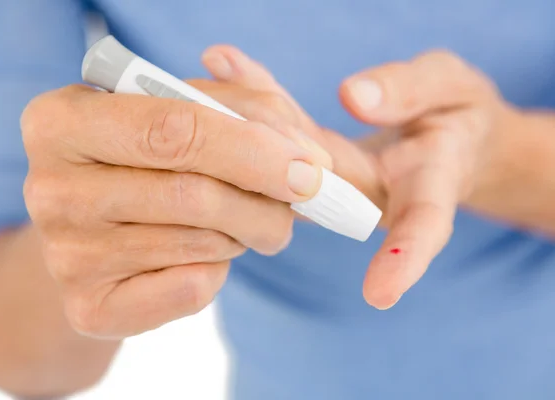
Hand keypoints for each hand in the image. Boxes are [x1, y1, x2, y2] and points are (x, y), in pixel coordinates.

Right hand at [21, 83, 328, 337]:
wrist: (99, 222)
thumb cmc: (149, 155)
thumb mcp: (189, 108)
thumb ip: (251, 110)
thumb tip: (309, 158)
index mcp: (63, 120)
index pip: (176, 130)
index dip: (256, 149)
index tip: (312, 168)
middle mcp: (48, 187)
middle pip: (191, 195)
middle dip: (266, 202)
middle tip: (304, 201)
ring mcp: (63, 254)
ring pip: (198, 243)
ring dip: (246, 232)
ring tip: (244, 219)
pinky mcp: (88, 305)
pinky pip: (190, 289)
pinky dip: (220, 269)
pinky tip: (207, 252)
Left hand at [201, 46, 516, 309]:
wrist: (444, 133)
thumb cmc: (461, 115)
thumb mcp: (454, 91)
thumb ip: (411, 91)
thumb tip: (354, 96)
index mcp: (426, 187)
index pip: (423, 224)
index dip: (405, 256)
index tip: (381, 294)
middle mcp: (368, 196)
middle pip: (326, 192)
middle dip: (279, 169)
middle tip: (234, 130)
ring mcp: (332, 185)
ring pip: (288, 161)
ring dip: (250, 125)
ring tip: (217, 70)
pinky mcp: (310, 166)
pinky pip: (279, 136)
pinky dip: (252, 102)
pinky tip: (222, 61)